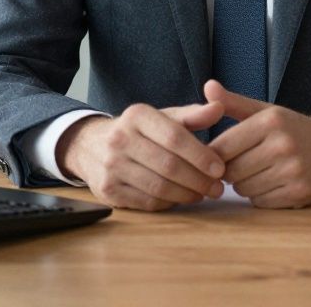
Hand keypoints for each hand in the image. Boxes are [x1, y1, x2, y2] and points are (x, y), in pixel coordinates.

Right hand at [56, 101, 225, 210]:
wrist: (91, 146)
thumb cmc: (138, 132)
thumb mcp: (162, 117)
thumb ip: (192, 115)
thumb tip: (219, 108)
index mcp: (137, 115)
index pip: (175, 137)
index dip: (201, 155)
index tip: (220, 168)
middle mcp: (120, 139)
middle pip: (169, 165)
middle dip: (198, 180)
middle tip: (217, 188)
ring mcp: (111, 166)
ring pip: (159, 187)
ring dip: (187, 194)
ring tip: (203, 193)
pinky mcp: (108, 190)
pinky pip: (147, 202)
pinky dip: (169, 203)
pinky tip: (181, 198)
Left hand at [205, 80, 310, 208]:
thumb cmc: (292, 128)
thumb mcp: (266, 111)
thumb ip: (233, 102)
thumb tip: (208, 87)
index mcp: (270, 121)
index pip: (223, 146)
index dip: (215, 154)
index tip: (217, 155)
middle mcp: (283, 145)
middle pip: (231, 171)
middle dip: (229, 171)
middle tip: (236, 166)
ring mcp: (293, 171)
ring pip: (244, 188)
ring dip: (243, 184)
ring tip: (253, 173)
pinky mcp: (300, 193)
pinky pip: (261, 202)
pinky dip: (259, 196)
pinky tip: (268, 183)